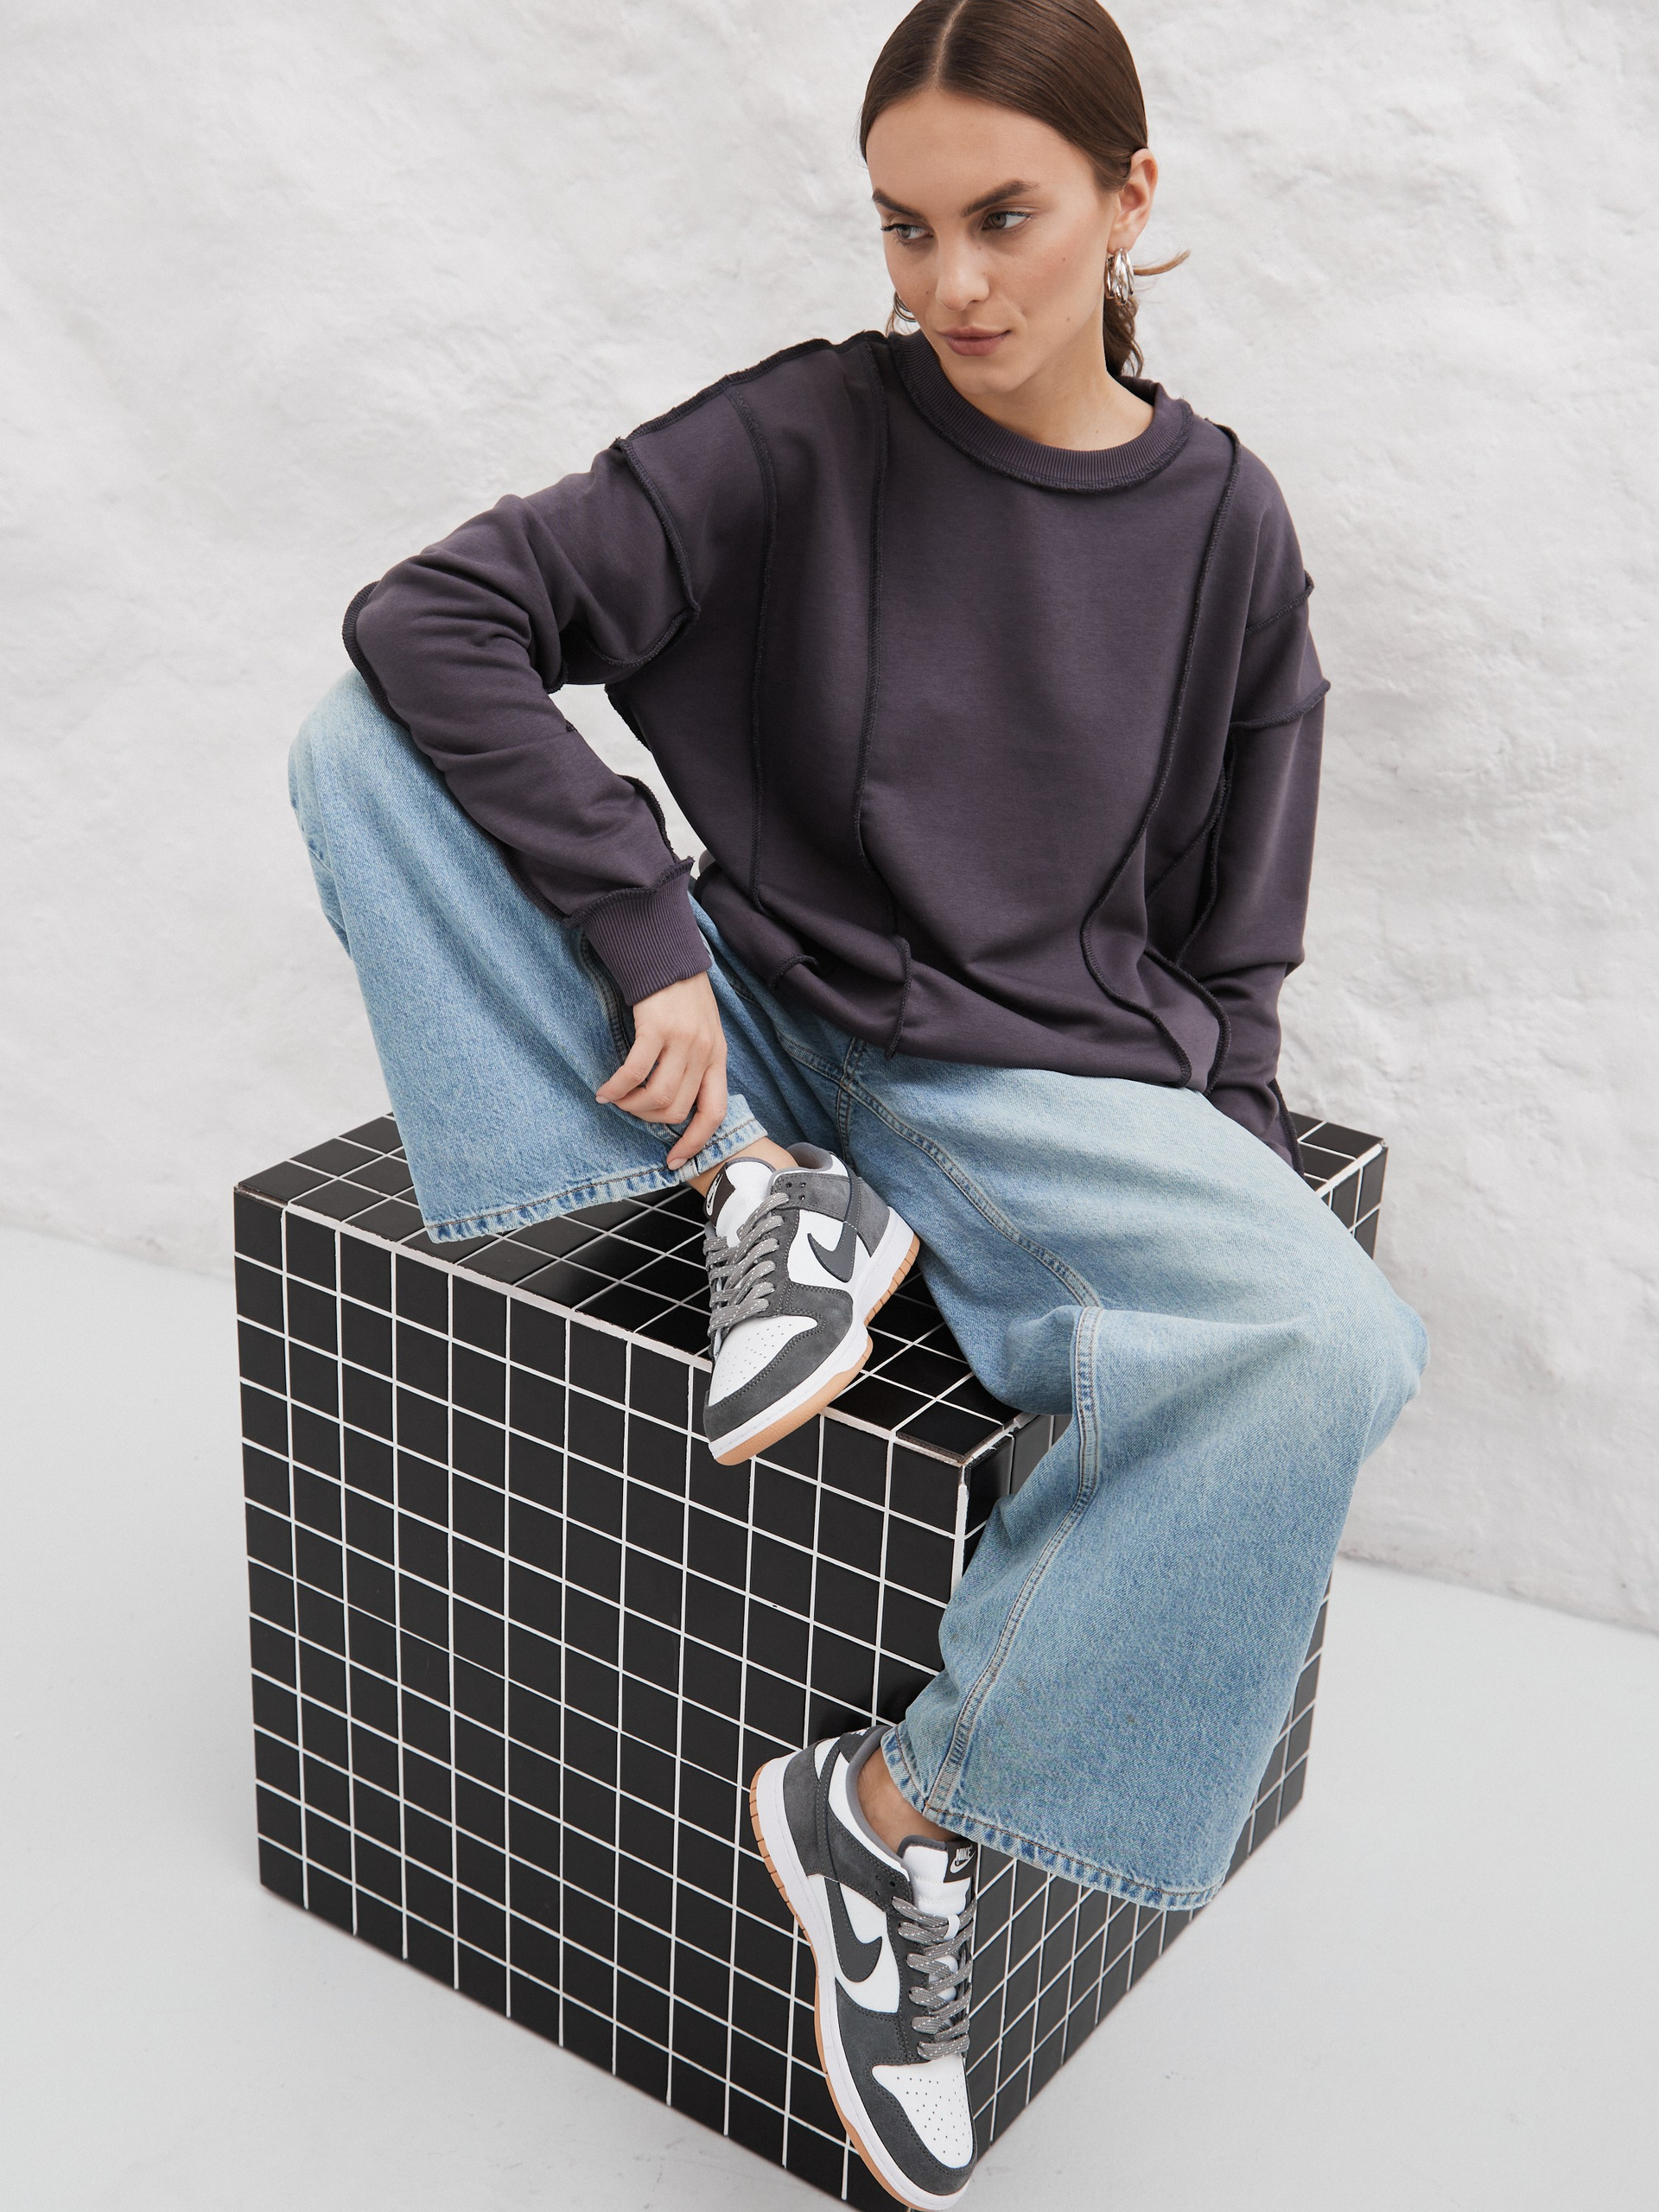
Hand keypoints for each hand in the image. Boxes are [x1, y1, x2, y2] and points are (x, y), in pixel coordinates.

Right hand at [595, 971, 728, 1170]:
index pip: (714, 1112)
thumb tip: (678, 1102)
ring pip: (657, 1096)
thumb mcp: (703, 1031)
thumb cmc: (681, 994)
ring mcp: (682, 1041)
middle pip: (677, 1109)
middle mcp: (704, 1052)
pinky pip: (634, 1073)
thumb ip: (697, 1063)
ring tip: (617, 1100)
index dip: (695, 1141)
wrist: (667, 953)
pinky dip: (617, 1088)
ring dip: (632, 1106)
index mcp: (718, 1057)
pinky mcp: (656, 1029)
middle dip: (650, 1120)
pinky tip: (605, 1091)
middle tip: (631, 1112)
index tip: (675, 1160)